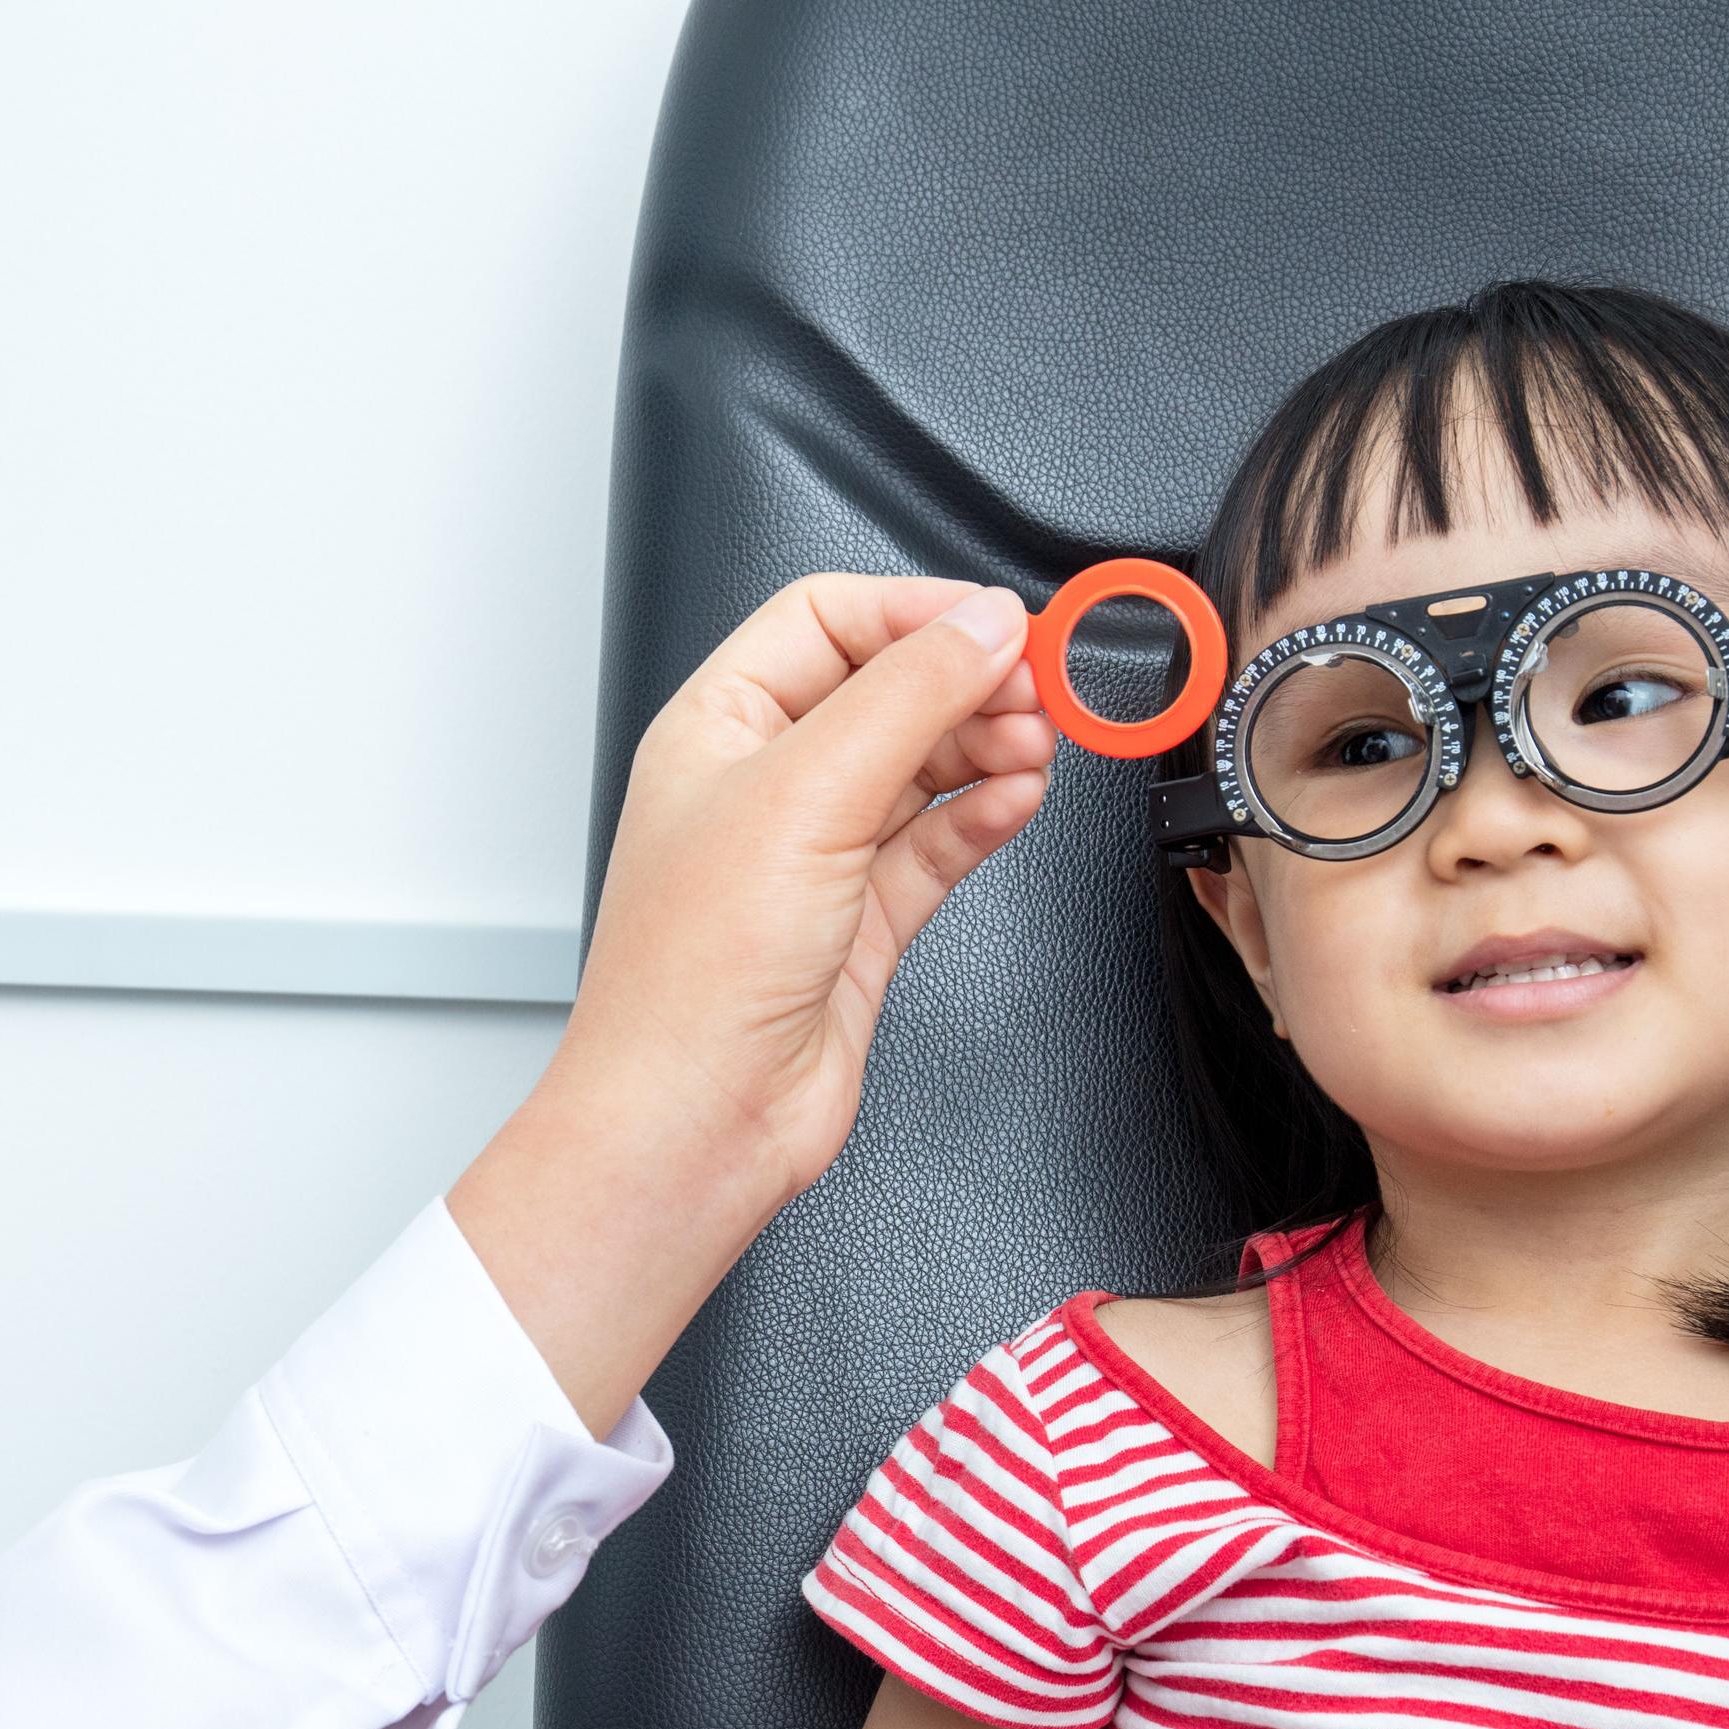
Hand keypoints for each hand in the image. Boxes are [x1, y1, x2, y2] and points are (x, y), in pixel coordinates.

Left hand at [450, 577, 1047, 1429]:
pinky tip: (1016, 799)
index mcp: (717, 724)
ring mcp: (815, 854)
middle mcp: (762, 783)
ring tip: (1036, 743)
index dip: (915, 610)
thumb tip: (979, 626)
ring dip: (985, 745)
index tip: (998, 622)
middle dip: (966, 679)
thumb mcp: (806, 795)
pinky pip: (937, 842)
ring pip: (921, 765)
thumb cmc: (692, 976)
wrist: (697, 1118)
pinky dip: (983, 814)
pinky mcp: (860, 921)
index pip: (826, 618)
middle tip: (1037, 687)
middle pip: (885, 688)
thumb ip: (905, 697)